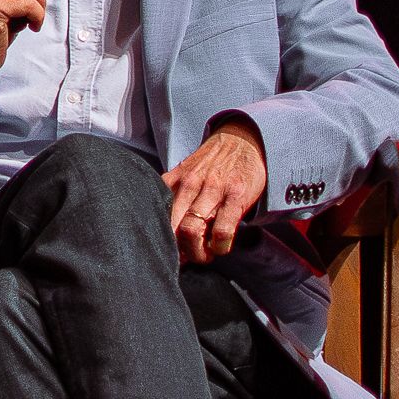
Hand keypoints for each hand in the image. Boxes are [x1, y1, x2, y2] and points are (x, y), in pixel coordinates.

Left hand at [164, 122, 267, 263]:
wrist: (241, 140)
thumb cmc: (211, 164)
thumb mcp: (186, 174)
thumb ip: (174, 197)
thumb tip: (165, 231)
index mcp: (174, 181)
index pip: (158, 216)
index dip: (161, 240)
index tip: (168, 252)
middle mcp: (190, 184)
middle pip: (172, 227)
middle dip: (179, 251)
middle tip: (189, 259)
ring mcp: (213, 189)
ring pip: (193, 230)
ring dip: (199, 253)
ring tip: (206, 255)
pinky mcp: (236, 195)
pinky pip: (222, 229)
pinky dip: (219, 246)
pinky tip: (221, 248)